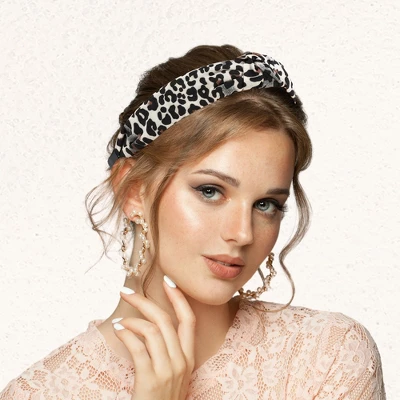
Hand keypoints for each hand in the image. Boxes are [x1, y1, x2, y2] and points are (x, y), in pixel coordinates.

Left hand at [112, 277, 195, 399]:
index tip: (168, 281)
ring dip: (132, 319)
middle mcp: (181, 361)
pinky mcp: (151, 380)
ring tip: (120, 319)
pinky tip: (118, 329)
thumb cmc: (160, 399)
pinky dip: (126, 333)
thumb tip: (149, 325)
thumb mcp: (172, 375)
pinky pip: (138, 347)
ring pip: (152, 330)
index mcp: (188, 358)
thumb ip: (167, 351)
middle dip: (146, 301)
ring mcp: (168, 371)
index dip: (179, 298)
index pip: (189, 320)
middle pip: (166, 320)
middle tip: (127, 291)